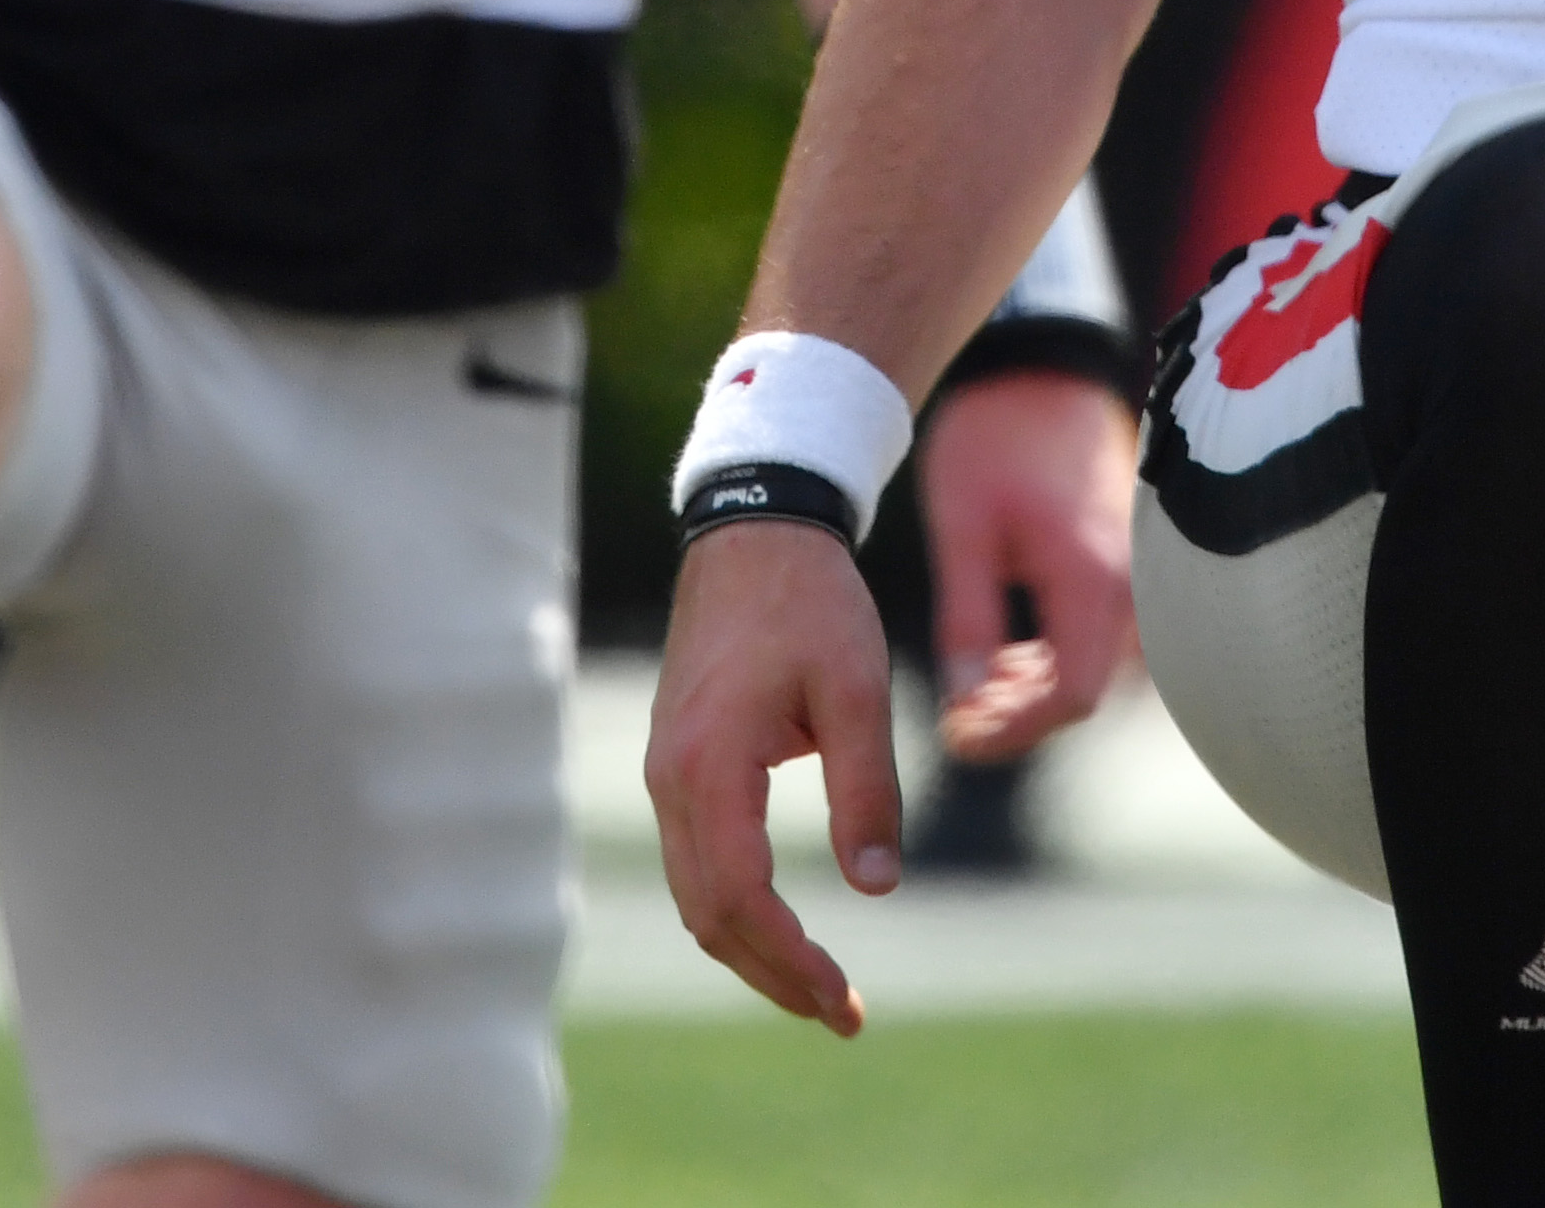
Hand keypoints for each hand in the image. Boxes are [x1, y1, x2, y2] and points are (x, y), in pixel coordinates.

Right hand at [646, 518, 905, 1033]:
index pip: (739, 898)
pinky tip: (781, 925)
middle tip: (842, 1014)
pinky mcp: (678, 762)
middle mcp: (671, 778)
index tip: (846, 999)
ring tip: (818, 987)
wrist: (754, 531)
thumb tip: (878, 887)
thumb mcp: (856, 689)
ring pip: (694, 893)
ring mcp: (666, 771)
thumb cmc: (811, 603)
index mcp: (709, 765)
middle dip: (771, 974)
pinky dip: (735, 907)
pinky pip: (695, 859)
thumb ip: (866, 789)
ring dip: (751, 949)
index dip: (789, 960)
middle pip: (707, 913)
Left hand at [917, 367, 1140, 763]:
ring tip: (987, 672)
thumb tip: (965, 700)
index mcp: (1093, 579)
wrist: (1040, 366)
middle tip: (964, 705)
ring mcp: (1144, 574)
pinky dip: (1069, 657)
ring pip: (1108, 672)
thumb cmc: (994, 436)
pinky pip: (1116, 640)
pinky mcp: (1138, 565)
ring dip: (1048, 688)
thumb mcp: (962, 528)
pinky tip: (1020, 646)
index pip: (1073, 699)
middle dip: (1027, 714)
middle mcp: (1136, 585)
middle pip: (1094, 693)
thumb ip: (967, 621)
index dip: (1014, 731)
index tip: (958, 735)